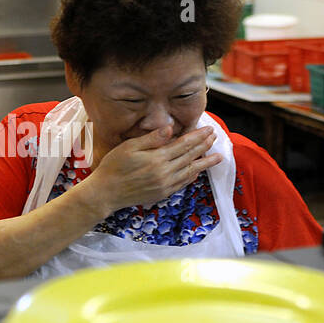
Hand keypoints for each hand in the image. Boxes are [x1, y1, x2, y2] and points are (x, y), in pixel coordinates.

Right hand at [82, 126, 220, 213]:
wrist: (106, 193)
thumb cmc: (114, 167)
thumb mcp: (129, 147)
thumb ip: (151, 138)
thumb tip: (170, 128)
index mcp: (157, 158)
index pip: (183, 144)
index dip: (197, 136)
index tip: (208, 129)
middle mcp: (165, 172)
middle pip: (190, 156)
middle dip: (204, 146)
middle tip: (215, 137)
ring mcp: (165, 185)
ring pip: (190, 171)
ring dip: (204, 163)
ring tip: (217, 157)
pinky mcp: (162, 194)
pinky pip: (182, 184)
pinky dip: (192, 176)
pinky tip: (197, 172)